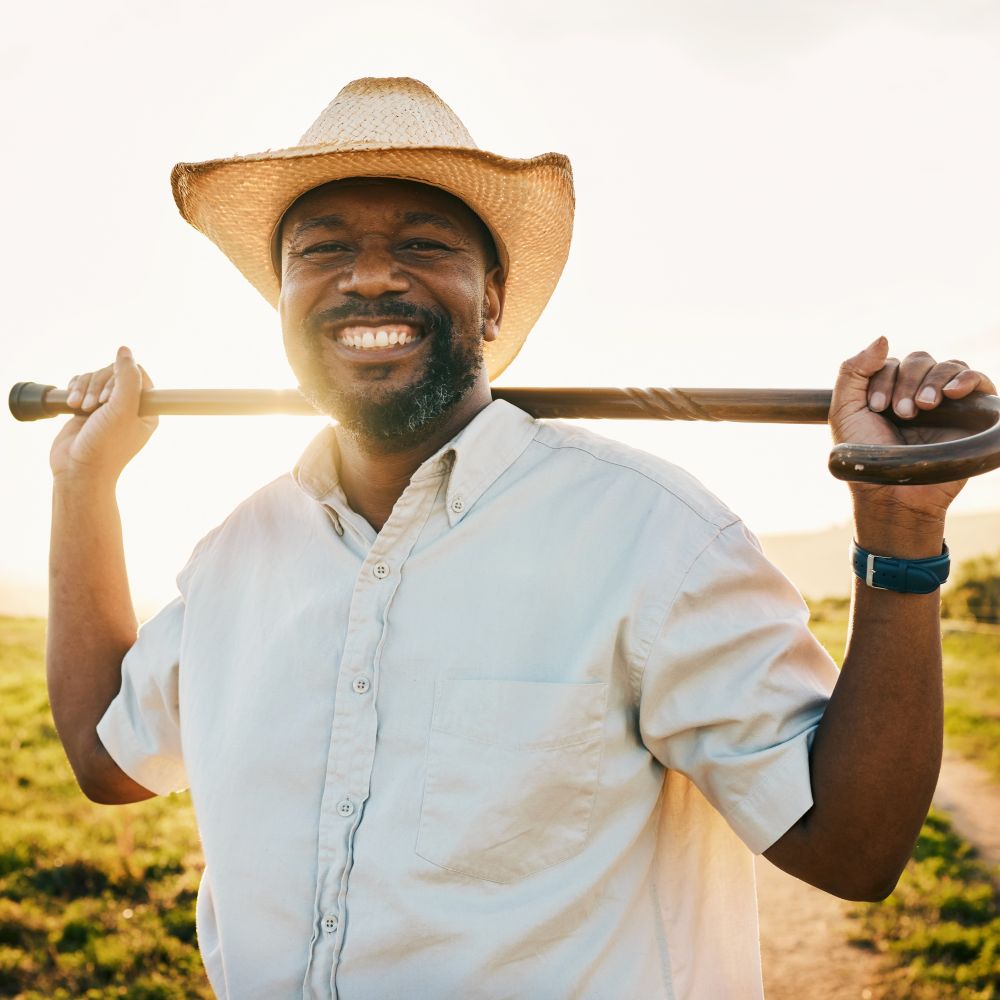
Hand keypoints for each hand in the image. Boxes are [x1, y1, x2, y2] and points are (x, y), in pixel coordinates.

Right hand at [49, 346, 157, 483]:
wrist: (77, 470)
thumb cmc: (105, 445)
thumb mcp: (122, 409)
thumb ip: (127, 378)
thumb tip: (125, 350)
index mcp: (146, 410)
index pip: (138, 375)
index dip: (120, 378)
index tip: (109, 398)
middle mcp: (128, 407)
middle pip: (114, 373)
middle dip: (98, 384)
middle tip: (93, 406)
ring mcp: (106, 407)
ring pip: (95, 377)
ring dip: (84, 388)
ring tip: (79, 407)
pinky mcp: (86, 408)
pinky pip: (81, 384)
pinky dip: (74, 388)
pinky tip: (71, 402)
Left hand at [829, 338, 996, 547]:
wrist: (894, 494)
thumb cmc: (867, 457)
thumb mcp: (845, 411)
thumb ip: (853, 372)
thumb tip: (882, 338)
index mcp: (887, 391)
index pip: (889, 363)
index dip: (882, 379)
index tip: (876, 409)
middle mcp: (917, 393)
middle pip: (919, 360)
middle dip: (906, 381)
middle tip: (901, 412)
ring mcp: (947, 403)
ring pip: (948, 366)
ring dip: (933, 380)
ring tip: (923, 407)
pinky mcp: (972, 414)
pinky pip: (980, 381)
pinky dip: (967, 378)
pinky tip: (953, 393)